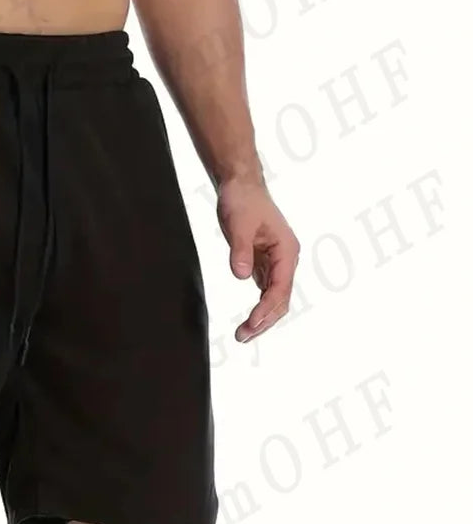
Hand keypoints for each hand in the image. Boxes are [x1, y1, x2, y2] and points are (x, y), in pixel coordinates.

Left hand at [217, 177, 299, 342]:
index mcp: (286, 251)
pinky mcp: (265, 264)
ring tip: (243, 336)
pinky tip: (248, 321)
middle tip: (242, 337)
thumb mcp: (238, 225)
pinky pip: (267, 292)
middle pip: (281, 300)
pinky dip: (259, 308)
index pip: (279, 289)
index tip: (250, 324)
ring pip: (275, 299)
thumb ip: (240, 251)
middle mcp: (286, 260)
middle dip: (264, 321)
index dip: (265, 310)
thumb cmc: (242, 201)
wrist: (240, 186)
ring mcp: (277, 263)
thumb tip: (242, 276)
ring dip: (262, 319)